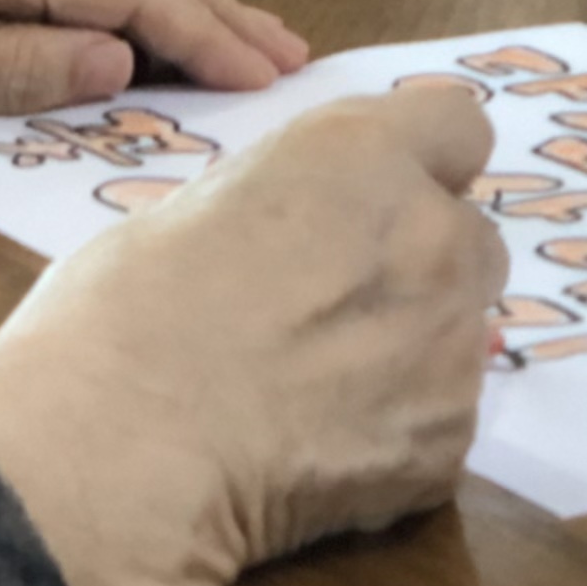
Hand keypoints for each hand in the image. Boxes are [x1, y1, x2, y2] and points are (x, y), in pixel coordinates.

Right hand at [0, 86, 503, 585]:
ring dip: (409, 353)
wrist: (119, 458)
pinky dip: (394, 438)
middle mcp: (431, 236)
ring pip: (457, 336)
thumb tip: (300, 236)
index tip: (379, 200)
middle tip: (334, 312)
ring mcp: (450, 346)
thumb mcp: (194, 209)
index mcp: (361, 155)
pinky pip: (438, 426)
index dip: (420, 164)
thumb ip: (285, 208)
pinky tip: (316, 455)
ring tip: (314, 397)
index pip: (457, 127)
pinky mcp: (447, 444)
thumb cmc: (118, 317)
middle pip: (468, 237)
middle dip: (417, 266)